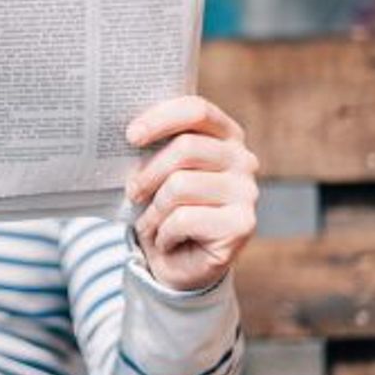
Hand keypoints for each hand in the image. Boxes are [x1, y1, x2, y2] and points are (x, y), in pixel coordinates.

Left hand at [123, 96, 258, 291]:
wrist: (177, 264)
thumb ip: (152, 147)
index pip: (197, 110)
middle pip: (186, 148)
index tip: (130, 136)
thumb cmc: (163, 209)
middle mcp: (242, 159)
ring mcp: (246, 192)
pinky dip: (164, 233)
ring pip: (180, 185)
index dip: (161, 118)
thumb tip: (128, 132)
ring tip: (151, 223)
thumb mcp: (155, 172)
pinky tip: (167, 241)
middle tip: (132, 191)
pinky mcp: (242, 225)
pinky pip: (184, 218)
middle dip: (149, 173)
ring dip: (154, 210)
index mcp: (224, 135)